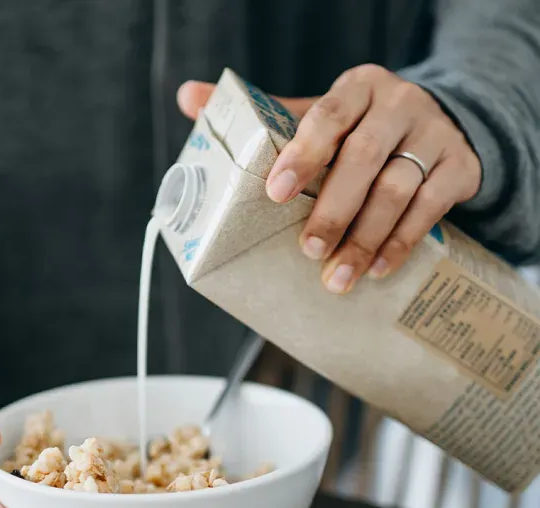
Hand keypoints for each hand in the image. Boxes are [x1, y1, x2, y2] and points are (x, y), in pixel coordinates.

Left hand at [177, 67, 480, 293]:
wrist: (436, 126)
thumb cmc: (360, 129)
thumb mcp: (318, 115)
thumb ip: (263, 115)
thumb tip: (188, 98)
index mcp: (357, 89)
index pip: (327, 115)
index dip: (302, 154)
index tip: (276, 193)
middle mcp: (398, 104)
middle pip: (363, 158)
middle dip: (333, 210)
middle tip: (307, 250)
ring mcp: (433, 135)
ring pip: (398, 189)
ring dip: (364, 239)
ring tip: (337, 277)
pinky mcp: (460, 167)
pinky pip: (431, 210)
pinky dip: (401, 243)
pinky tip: (378, 270)